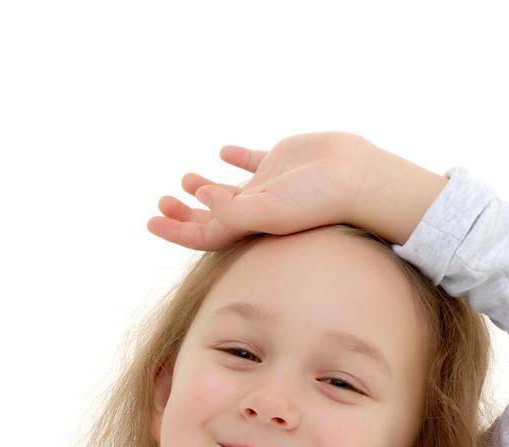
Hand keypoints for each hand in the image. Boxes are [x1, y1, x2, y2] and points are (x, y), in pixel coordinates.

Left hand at [147, 131, 377, 252]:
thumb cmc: (318, 203)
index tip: (151, 220)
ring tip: (185, 180)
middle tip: (161, 202)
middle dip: (185, 212)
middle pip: (214, 215)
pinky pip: (254, 160)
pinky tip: (223, 152)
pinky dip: (237, 158)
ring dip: (206, 186)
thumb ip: (234, 210)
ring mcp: (271, 186)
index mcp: (252, 227)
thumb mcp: (272, 211)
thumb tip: (200, 200)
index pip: (206, 233)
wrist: (357, 179)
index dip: (176, 229)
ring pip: (231, 190)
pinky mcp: (283, 162)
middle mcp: (259, 210)